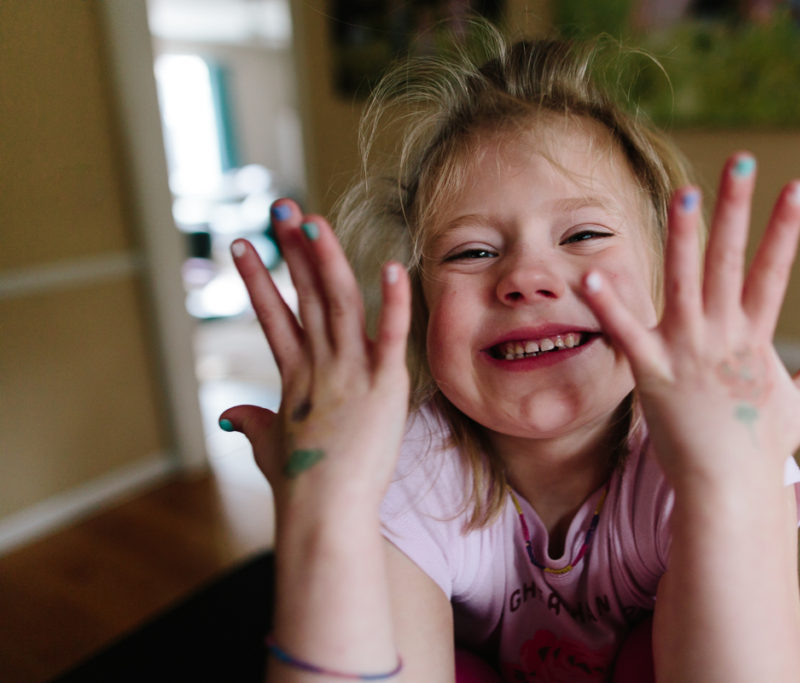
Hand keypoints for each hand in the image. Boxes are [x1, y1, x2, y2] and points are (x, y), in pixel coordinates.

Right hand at [219, 199, 411, 518]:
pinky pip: (390, 336)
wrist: (325, 515)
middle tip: (281, 208)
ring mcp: (351, 373)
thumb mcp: (269, 446)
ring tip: (313, 221)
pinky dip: (393, 302)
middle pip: (305, 295)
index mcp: (295, 376)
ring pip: (339, 302)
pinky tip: (392, 266)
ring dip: (326, 259)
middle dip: (291, 249)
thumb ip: (252, 423)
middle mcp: (319, 365)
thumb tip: (230, 417)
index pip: (273, 315)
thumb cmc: (300, 487)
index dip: (257, 278)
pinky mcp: (384, 386)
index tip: (241, 245)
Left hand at [583, 154, 799, 484]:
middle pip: (732, 262)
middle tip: (741, 161)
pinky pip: (628, 331)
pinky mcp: (653, 372)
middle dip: (737, 210)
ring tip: (683, 192)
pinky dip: (610, 303)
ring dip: (683, 236)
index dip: (786, 228)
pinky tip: (592, 271)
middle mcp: (724, 336)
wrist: (728, 492)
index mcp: (756, 339)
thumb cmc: (759, 451)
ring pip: (684, 282)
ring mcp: (688, 352)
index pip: (776, 272)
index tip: (798, 186)